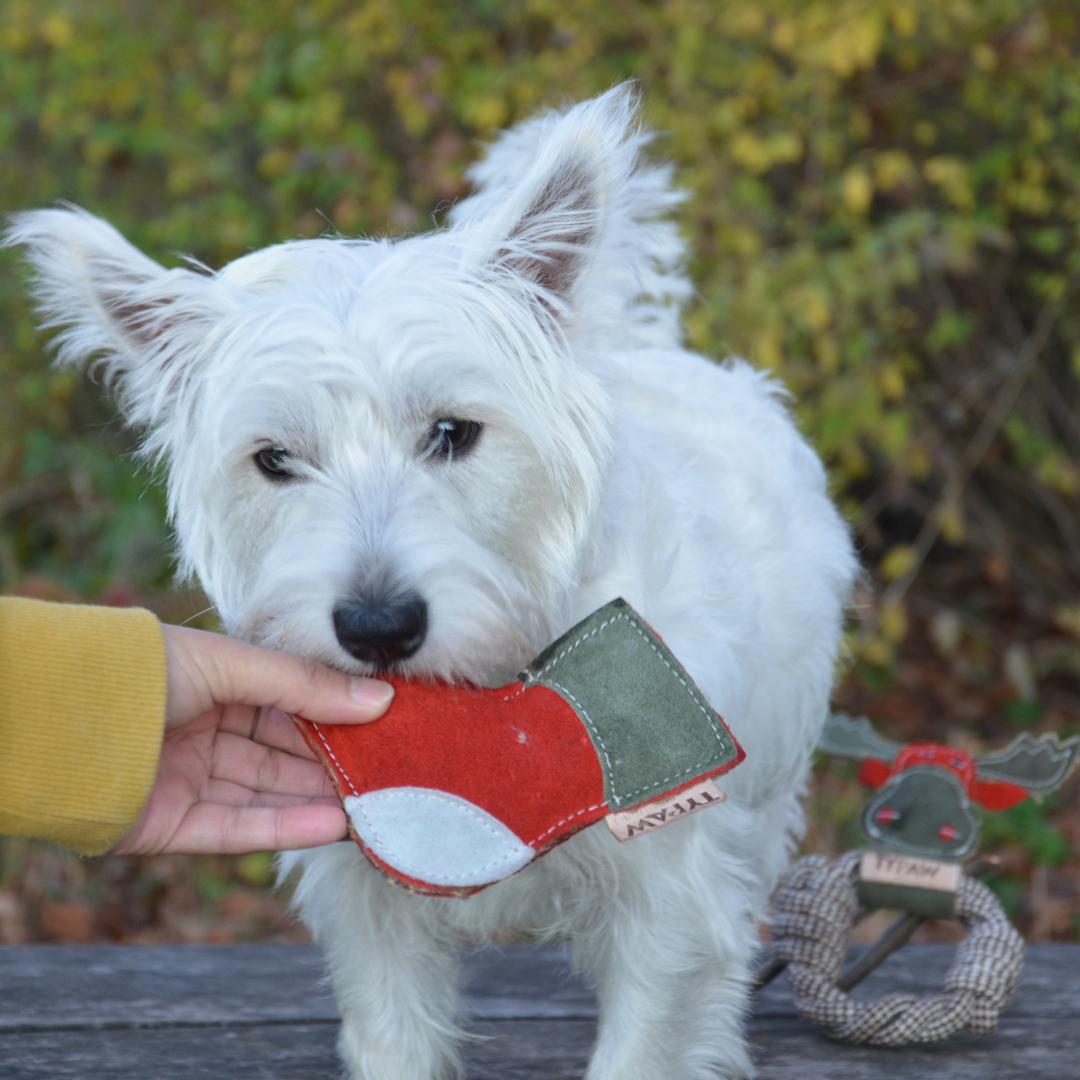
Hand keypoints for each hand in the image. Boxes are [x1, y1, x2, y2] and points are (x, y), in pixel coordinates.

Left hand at [111, 624, 392, 855]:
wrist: (55, 720)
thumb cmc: (141, 673)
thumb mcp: (230, 664)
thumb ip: (302, 684)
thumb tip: (378, 698)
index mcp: (217, 686)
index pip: (290, 704)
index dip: (337, 714)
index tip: (387, 722)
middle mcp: (206, 733)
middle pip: (283, 754)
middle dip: (335, 762)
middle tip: (393, 770)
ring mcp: (189, 780)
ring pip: (268, 794)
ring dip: (320, 800)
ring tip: (376, 805)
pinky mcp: (173, 826)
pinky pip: (239, 829)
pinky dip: (286, 828)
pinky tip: (333, 825)